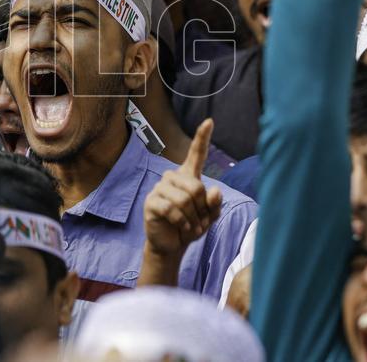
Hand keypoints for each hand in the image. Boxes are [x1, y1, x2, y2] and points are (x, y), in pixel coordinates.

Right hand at [143, 119, 222, 258]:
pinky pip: (172, 209)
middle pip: (196, 186)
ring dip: (192, 219)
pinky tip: (181, 227)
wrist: (172, 245)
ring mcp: (160, 188)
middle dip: (201, 209)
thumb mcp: (208, 217)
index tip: (209, 121)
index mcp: (188, 176)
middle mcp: (173, 178)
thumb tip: (215, 190)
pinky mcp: (151, 201)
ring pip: (184, 199)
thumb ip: (214, 204)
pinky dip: (182, 222)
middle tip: (199, 222)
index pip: (196, 154)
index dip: (202, 137)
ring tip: (191, 228)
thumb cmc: (190, 226)